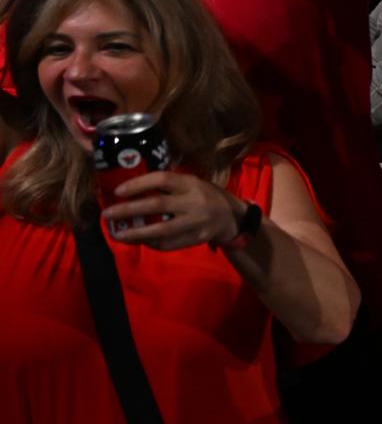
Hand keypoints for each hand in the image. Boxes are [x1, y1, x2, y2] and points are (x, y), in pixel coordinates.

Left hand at [102, 171, 243, 250]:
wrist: (232, 218)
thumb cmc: (205, 196)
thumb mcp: (191, 183)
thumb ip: (169, 185)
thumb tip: (131, 187)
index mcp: (190, 183)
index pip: (162, 179)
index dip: (138, 184)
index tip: (118, 191)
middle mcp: (194, 202)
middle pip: (157, 205)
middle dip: (128, 210)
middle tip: (107, 214)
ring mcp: (196, 222)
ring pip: (161, 230)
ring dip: (136, 233)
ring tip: (117, 235)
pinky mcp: (197, 238)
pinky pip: (169, 244)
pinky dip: (152, 244)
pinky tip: (140, 242)